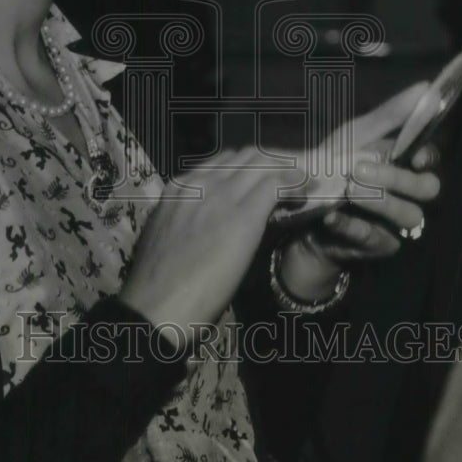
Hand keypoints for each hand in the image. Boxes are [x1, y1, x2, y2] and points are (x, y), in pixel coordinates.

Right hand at [119, 146, 286, 343]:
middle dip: (273, 162)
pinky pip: (277, 184)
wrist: (157, 305)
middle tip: (290, 177)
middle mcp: (200, 183)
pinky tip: (305, 191)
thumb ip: (186, 216)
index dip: (250, 165)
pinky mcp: (243, 216)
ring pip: (264, 163)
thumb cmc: (158, 281)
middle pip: (247, 155)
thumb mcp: (166, 233)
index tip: (264, 178)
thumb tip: (206, 219)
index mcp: (179, 187)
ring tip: (301, 183)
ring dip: (287, 169)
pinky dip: (295, 183)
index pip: (224, 160)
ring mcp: (221, 196)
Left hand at [277, 83, 441, 301]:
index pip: (431, 159)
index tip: (411, 154)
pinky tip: (332, 214)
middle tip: (359, 168)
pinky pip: (374, 238)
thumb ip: (389, 115)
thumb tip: (425, 87)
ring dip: (379, 200)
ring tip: (349, 189)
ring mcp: (397, 223)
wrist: (302, 211)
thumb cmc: (334, 167)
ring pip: (408, 215)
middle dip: (397, 177)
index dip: (426, 156)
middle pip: (426, 189)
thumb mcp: (354, 135)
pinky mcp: (379, 246)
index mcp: (405, 165)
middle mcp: (409, 194)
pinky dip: (352, 225)